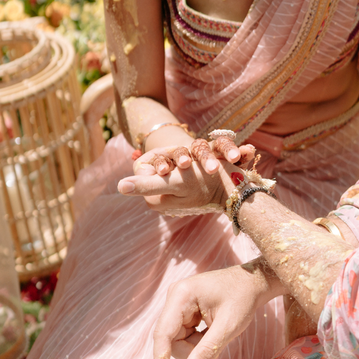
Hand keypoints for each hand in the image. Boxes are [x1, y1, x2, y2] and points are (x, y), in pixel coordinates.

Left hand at [117, 139, 255, 212]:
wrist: (239, 191)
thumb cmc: (205, 184)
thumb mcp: (175, 181)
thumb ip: (146, 184)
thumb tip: (119, 186)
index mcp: (154, 199)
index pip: (145, 169)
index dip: (160, 160)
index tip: (181, 163)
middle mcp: (164, 197)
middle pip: (162, 166)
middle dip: (177, 158)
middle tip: (192, 162)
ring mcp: (179, 193)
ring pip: (178, 165)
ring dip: (190, 159)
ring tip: (204, 166)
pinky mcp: (194, 188)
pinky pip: (190, 172)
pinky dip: (198, 165)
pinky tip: (208, 165)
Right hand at [153, 263, 282, 358]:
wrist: (252, 282)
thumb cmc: (242, 299)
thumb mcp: (228, 327)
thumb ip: (207, 351)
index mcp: (181, 295)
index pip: (162, 334)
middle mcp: (175, 297)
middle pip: (171, 339)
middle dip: (191, 350)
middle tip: (215, 343)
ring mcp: (179, 303)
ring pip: (177, 340)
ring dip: (196, 346)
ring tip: (216, 332)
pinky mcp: (184, 310)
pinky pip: (184, 335)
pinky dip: (198, 340)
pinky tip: (213, 329)